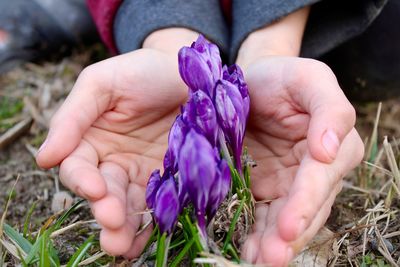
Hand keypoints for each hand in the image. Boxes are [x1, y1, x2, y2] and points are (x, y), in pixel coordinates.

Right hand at [36, 48, 186, 256]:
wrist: (189, 72)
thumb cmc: (142, 71)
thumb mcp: (102, 83)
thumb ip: (72, 116)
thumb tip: (44, 157)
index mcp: (89, 139)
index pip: (78, 167)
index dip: (82, 180)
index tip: (94, 188)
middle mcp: (113, 160)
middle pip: (102, 193)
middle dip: (105, 211)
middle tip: (112, 226)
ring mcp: (141, 171)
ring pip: (127, 204)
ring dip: (125, 226)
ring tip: (124, 246)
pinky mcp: (168, 177)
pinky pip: (157, 202)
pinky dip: (150, 222)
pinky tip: (147, 237)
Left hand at [241, 57, 363, 265]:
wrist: (250, 82)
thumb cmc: (281, 76)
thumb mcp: (308, 78)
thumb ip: (329, 109)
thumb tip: (330, 150)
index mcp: (333, 148)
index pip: (320, 181)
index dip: (305, 204)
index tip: (287, 228)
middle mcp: (314, 173)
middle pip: (306, 210)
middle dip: (289, 237)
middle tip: (268, 259)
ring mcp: (288, 185)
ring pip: (284, 221)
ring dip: (271, 244)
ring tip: (254, 261)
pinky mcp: (264, 190)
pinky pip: (261, 217)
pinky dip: (254, 235)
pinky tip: (244, 250)